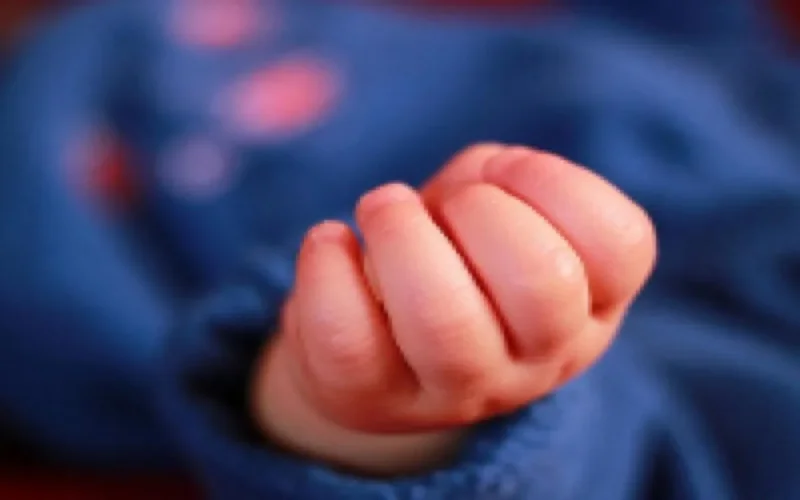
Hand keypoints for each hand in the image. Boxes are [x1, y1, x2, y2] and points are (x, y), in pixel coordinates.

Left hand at [251, 144, 655, 474]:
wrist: (383, 342)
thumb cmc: (454, 254)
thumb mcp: (499, 207)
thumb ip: (500, 178)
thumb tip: (470, 185)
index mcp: (588, 305)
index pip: (620, 245)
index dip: (557, 183)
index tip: (502, 173)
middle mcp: (537, 359)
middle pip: (541, 282)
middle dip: (481, 210)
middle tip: (443, 205)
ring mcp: (456, 390)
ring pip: (443, 318)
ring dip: (402, 234)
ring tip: (383, 207)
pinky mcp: (374, 398)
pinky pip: (347, 336)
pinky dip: (327, 266)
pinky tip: (331, 242)